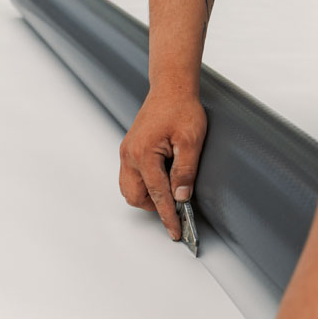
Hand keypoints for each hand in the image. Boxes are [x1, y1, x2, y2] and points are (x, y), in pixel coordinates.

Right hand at [119, 90, 206, 240]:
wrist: (171, 87)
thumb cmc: (181, 108)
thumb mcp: (191, 141)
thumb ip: (185, 171)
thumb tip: (181, 197)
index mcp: (144, 154)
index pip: (157, 195)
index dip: (168, 216)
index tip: (176, 231)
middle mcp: (130, 155)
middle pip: (136, 197)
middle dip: (155, 206)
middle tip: (178, 205)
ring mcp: (127, 152)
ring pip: (130, 189)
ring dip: (148, 196)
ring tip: (170, 191)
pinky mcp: (129, 150)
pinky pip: (130, 177)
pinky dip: (144, 185)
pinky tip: (161, 179)